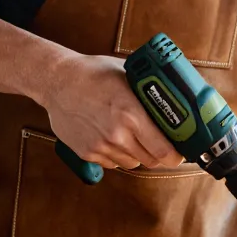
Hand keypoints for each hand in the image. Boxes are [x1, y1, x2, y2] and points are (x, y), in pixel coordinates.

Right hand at [41, 54, 184, 170]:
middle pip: (151, 161)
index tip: (180, 151)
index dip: (176, 154)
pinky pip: (112, 163)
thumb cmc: (92, 73)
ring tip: (132, 135)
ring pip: (132, 163)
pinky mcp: (87, 153)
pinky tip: (111, 136)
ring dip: (137, 154)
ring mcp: (101, 146)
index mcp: (132, 114)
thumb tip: (175, 99)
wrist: (56, 81)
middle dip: (159, 154)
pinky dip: (117, 154)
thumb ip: (149, 93)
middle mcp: (117, 134)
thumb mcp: (127, 76)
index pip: (164, 150)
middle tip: (159, 142)